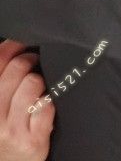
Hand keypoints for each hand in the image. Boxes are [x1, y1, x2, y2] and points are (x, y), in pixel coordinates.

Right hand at [0, 40, 53, 160]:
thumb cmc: (4, 130)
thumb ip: (3, 80)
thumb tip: (14, 46)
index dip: (12, 46)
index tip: (23, 43)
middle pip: (17, 68)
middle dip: (31, 60)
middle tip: (36, 62)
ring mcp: (10, 129)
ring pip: (33, 83)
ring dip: (41, 82)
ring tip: (39, 89)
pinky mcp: (31, 141)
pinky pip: (47, 106)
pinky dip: (50, 103)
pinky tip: (46, 107)